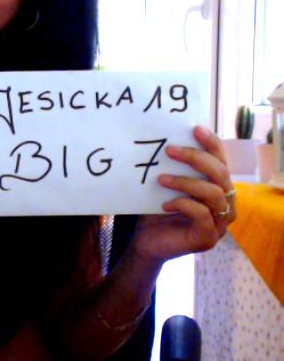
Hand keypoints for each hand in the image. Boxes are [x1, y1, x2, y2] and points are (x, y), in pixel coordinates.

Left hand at [130, 125, 235, 264]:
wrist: (146, 241)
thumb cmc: (158, 209)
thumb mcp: (167, 184)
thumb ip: (174, 167)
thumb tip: (167, 138)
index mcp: (218, 187)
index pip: (221, 160)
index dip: (212, 144)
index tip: (195, 129)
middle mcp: (225, 203)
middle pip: (221, 174)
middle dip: (196, 158)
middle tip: (170, 150)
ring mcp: (220, 223)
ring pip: (214, 194)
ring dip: (185, 182)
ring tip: (161, 179)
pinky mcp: (208, 238)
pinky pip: (203, 215)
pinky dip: (183, 204)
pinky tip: (165, 205)